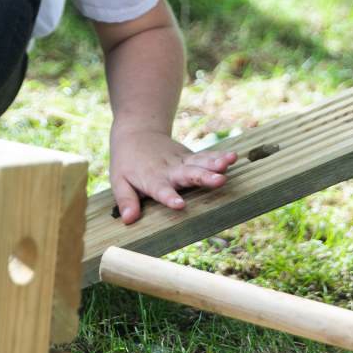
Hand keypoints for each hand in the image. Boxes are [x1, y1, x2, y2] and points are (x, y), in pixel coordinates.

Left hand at [108, 127, 237, 224]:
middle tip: (219, 180)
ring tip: (230, 161)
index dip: (170, 197)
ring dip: (215, 162)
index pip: (161, 189)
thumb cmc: (127, 162)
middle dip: (203, 177)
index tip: (180, 205)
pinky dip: (219, 156)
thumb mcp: (119, 180)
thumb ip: (126, 200)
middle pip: (188, 174)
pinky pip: (206, 156)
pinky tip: (234, 157)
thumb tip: (129, 220)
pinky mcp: (190, 156)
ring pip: (200, 161)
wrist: (137, 132)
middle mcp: (170, 169)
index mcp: (151, 178)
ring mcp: (182, 161)